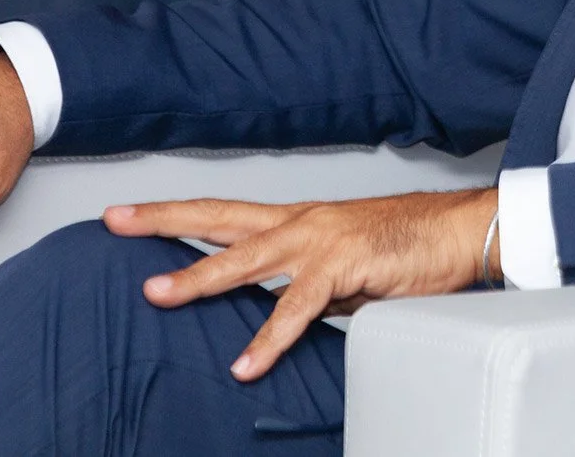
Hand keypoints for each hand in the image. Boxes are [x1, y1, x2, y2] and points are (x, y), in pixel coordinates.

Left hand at [103, 187, 497, 380]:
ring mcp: (319, 241)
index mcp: (296, 221)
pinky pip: (298, 307)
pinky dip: (268, 338)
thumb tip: (278, 309)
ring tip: (157, 295)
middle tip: (114, 222)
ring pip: (245, 259)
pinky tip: (245, 362)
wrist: (460, 232)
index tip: (127, 214)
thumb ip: (305, 284)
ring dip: (198, 277)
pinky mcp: (344, 266)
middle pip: (218, 217)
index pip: (222, 212)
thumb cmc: (407, 249)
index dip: (173, 213)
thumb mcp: (342, 269)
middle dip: (162, 221)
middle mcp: (299, 222)